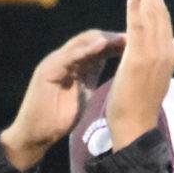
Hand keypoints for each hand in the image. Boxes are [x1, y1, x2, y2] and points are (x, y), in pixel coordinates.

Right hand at [0, 28, 124, 172]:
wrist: (36, 136)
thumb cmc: (59, 119)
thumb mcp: (83, 92)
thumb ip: (92, 76)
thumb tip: (107, 65)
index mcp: (73, 63)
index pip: (97, 45)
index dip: (116, 43)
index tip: (137, 43)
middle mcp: (63, 58)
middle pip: (90, 39)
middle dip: (112, 37)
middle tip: (133, 36)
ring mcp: (54, 62)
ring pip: (81, 43)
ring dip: (103, 39)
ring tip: (121, 37)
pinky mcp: (47, 71)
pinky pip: (69, 56)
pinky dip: (85, 50)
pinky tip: (102, 45)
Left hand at [103, 0, 173, 148]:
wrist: (135, 129)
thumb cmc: (142, 105)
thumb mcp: (160, 74)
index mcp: (167, 55)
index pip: (163, 20)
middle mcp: (163, 53)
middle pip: (159, 13)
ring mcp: (152, 57)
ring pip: (150, 17)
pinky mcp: (138, 62)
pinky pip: (137, 29)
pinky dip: (136, 10)